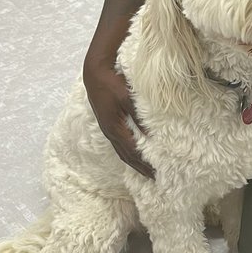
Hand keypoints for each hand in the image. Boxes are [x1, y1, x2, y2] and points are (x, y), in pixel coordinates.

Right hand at [83, 57, 154, 177]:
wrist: (95, 73)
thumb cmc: (112, 84)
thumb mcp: (128, 98)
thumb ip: (139, 116)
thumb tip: (152, 134)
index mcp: (114, 128)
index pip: (132, 152)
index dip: (144, 164)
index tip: (156, 173)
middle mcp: (110, 132)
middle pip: (126, 156)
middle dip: (140, 168)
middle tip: (155, 179)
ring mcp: (107, 128)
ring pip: (121, 151)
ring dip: (134, 163)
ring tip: (146, 171)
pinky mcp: (108, 123)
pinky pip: (119, 144)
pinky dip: (128, 153)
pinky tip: (134, 154)